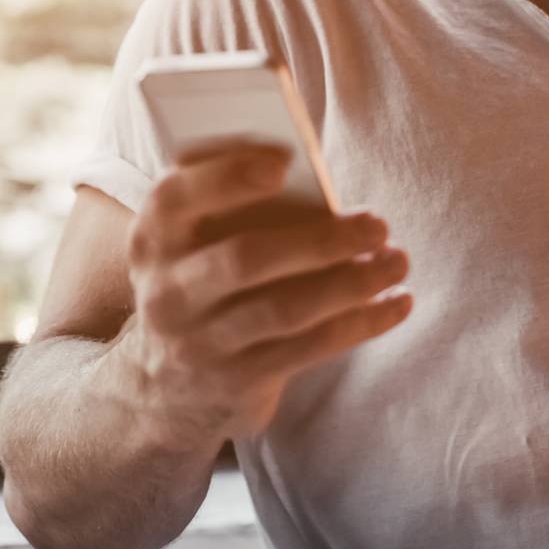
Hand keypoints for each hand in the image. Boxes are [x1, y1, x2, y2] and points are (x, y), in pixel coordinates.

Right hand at [121, 143, 412, 443]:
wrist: (165, 387)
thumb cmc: (201, 282)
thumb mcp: (189, 245)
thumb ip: (228, 208)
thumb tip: (310, 176)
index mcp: (152, 239)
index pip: (175, 199)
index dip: (226, 177)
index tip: (283, 162)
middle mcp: (168, 292)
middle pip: (245, 258)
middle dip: (319, 240)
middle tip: (377, 224)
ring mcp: (201, 343)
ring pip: (286, 309)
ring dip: (352, 283)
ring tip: (396, 260)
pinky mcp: (239, 381)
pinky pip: (310, 349)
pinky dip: (361, 324)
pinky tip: (395, 303)